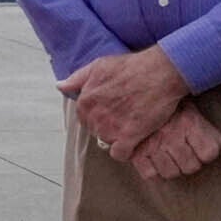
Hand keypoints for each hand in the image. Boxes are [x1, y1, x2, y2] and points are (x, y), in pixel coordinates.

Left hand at [60, 44, 189, 157]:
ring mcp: (110, 128)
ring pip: (108, 141)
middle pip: (96, 130)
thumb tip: (60, 85)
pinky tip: (134, 142)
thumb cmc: (132, 67)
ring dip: (118, 137)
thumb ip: (78, 78)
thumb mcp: (99, 66)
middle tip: (125, 116)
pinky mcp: (128, 136)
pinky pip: (121, 154)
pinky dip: (126, 151)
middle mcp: (94, 116)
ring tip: (133, 124)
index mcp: (85, 101)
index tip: (111, 110)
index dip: (98, 115)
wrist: (160, 73)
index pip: (84, 118)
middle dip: (108, 126)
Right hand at [125, 105, 220, 182]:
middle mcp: (172, 135)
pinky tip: (153, 160)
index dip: (207, 153)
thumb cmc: (172, 112)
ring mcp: (152, 145)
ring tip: (168, 157)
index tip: (200, 148)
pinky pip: (150, 175)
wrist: (138, 97)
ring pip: (172, 173)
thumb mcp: (196, 118)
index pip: (209, 153)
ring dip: (172, 168)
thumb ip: (216, 137)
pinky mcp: (135, 153)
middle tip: (182, 152)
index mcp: (189, 124)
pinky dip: (152, 171)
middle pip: (192, 167)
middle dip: (189, 162)